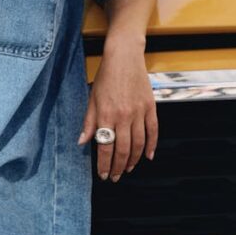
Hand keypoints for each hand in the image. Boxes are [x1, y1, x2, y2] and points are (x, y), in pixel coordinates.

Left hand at [77, 39, 157, 181]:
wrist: (124, 57)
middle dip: (119, 167)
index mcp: (106, 115)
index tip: (103, 175)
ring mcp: (139, 112)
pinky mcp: (150, 107)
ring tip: (128, 169)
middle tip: (116, 177)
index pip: (105, 147)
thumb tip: (82, 142)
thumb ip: (88, 122)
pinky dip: (152, 146)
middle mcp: (123, 116)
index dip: (104, 164)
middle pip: (123, 150)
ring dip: (133, 160)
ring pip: (138, 144)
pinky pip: (153, 131)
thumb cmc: (106, 77)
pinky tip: (148, 156)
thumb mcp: (92, 99)